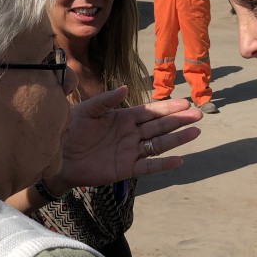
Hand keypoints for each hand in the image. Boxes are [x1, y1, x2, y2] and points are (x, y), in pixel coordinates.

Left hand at [43, 86, 201, 192]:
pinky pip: (148, 166)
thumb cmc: (71, 130)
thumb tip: (126, 88)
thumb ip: (106, 100)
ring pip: (159, 144)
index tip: (185, 102)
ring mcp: (130, 151)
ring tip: (195, 132)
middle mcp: (131, 134)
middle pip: (160, 126)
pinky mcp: (126, 169)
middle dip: (179, 120)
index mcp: (123, 117)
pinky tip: (179, 160)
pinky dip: (163, 164)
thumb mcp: (87, 110)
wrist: (58, 156)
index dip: (168, 107)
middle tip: (198, 113)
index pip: (151, 111)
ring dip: (177, 139)